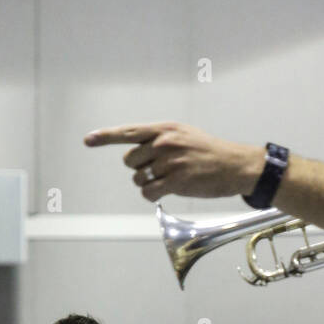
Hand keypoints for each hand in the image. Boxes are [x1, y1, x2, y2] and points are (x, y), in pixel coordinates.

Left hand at [83, 122, 260, 202]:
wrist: (235, 165)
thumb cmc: (209, 152)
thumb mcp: (184, 134)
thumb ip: (159, 138)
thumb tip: (135, 151)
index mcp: (164, 128)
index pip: (128, 132)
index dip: (105, 136)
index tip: (88, 140)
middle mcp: (164, 142)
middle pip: (129, 160)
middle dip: (140, 168)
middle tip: (160, 170)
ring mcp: (170, 162)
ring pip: (138, 178)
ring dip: (148, 183)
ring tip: (169, 179)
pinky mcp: (176, 181)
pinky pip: (149, 192)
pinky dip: (153, 195)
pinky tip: (167, 191)